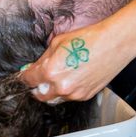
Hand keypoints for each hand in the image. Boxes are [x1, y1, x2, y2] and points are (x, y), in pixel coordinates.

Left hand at [18, 18, 135, 103]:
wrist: (112, 44)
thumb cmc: (88, 38)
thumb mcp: (58, 42)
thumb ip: (44, 58)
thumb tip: (35, 66)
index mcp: (50, 71)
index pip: (28, 80)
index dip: (23, 77)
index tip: (23, 76)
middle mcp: (60, 86)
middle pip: (39, 95)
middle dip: (36, 87)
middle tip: (38, 78)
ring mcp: (73, 94)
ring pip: (55, 98)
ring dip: (52, 90)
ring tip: (58, 76)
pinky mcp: (85, 96)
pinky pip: (69, 97)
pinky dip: (67, 90)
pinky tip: (73, 76)